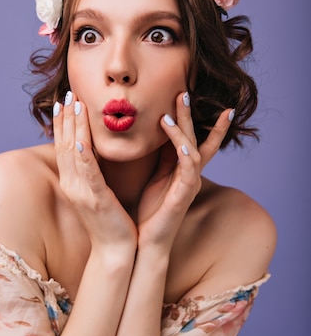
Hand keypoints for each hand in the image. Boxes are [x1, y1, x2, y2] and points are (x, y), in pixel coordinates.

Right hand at [53, 91, 136, 248]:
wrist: (116, 251)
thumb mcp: (99, 192)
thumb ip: (95, 172)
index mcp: (73, 182)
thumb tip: (95, 151)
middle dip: (66, 118)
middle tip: (68, 94)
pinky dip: (84, 158)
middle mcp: (72, 185)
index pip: (65, 146)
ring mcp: (81, 193)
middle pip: (66, 145)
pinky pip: (88, 175)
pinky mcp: (96, 200)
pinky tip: (82, 142)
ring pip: (74, 154)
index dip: (64, 123)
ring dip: (74, 127)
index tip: (65, 101)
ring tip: (75, 105)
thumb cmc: (112, 221)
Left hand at [137, 92, 233, 248]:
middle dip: (189, 115)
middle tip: (184, 92)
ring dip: (183, 129)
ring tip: (172, 109)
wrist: (142, 243)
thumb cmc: (146, 212)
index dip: (190, 118)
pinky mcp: (184, 196)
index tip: (189, 95)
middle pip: (194, 138)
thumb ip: (156, 158)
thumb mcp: (152, 178)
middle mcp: (188, 175)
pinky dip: (184, 151)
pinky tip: (177, 139)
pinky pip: (188, 169)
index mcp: (178, 170)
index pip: (188, 138)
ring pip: (193, 149)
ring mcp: (188, 185)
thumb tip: (148, 134)